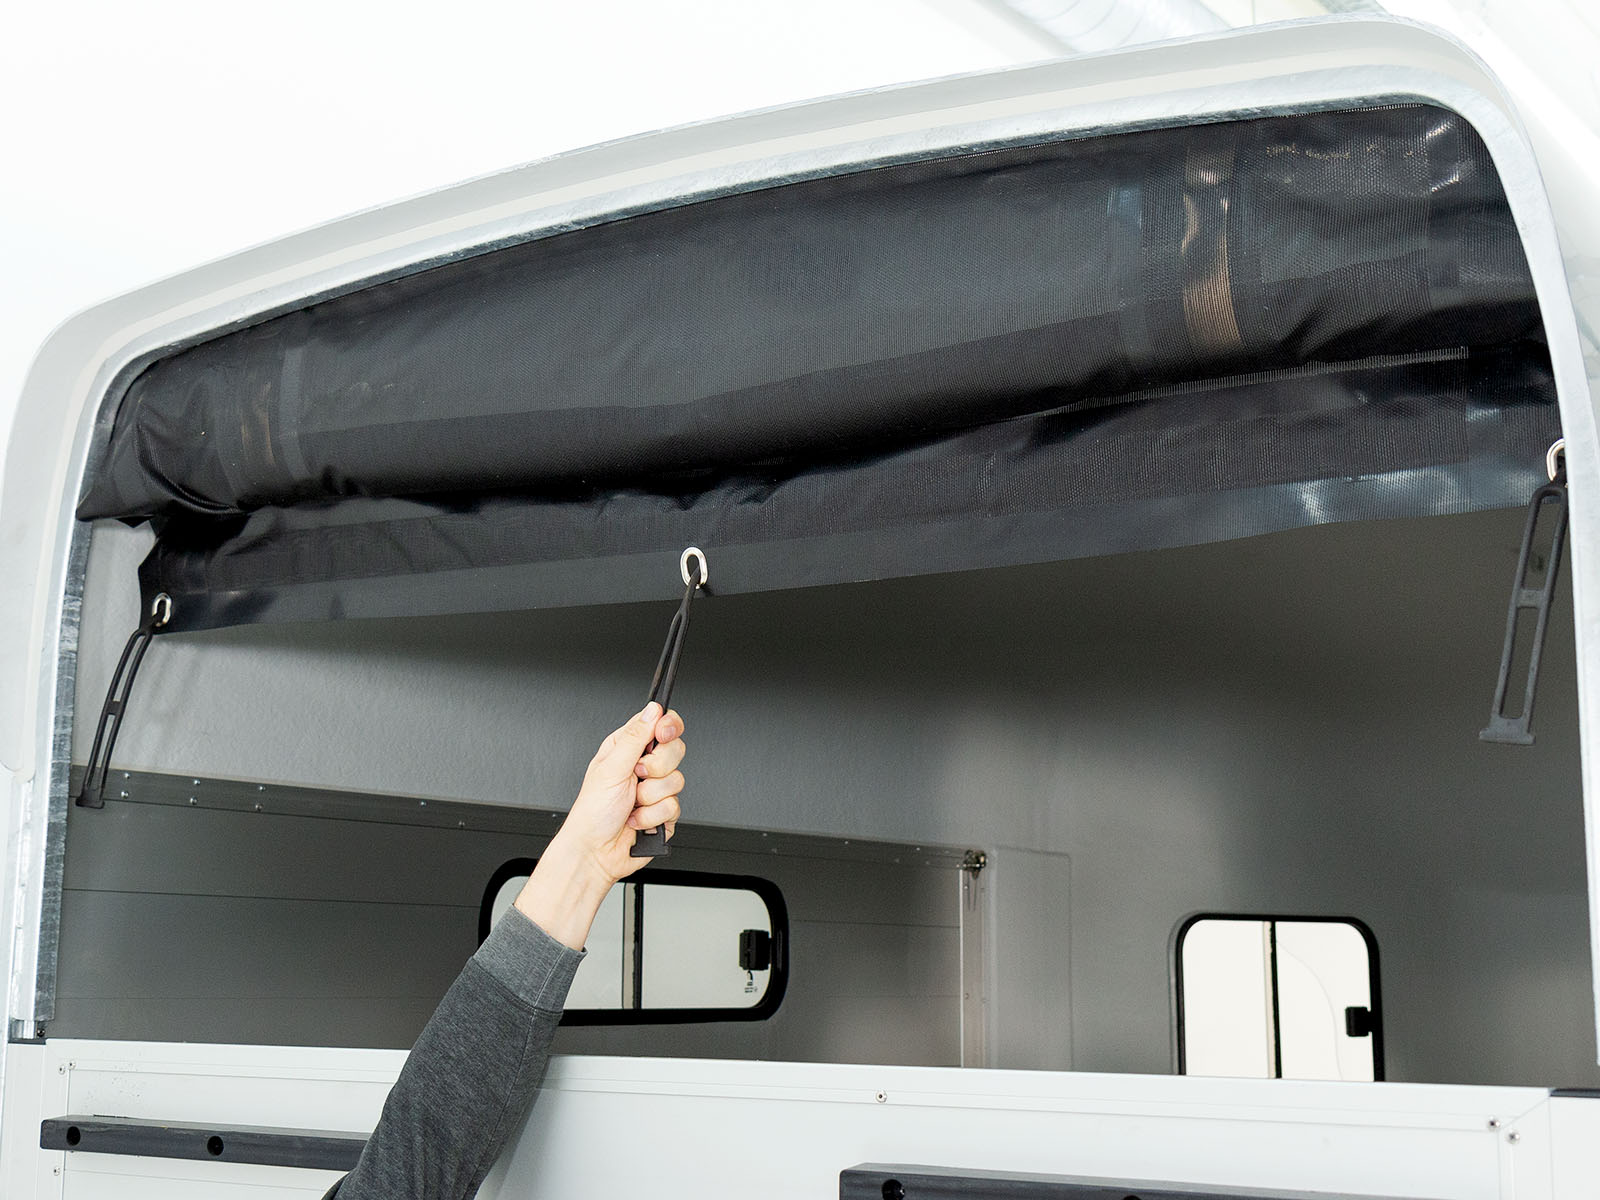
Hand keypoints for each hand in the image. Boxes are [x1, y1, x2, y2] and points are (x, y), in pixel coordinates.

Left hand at [561, 700, 685, 881]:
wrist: (595, 852)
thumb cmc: (592, 812)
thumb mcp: (611, 768)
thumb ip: (634, 737)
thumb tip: (653, 710)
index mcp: (627, 748)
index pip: (659, 724)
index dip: (668, 726)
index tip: (662, 735)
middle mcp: (643, 766)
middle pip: (675, 750)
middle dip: (656, 768)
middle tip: (636, 777)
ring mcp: (655, 789)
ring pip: (677, 781)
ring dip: (651, 797)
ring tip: (632, 804)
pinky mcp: (664, 812)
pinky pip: (675, 807)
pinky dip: (653, 816)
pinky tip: (637, 819)